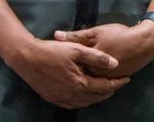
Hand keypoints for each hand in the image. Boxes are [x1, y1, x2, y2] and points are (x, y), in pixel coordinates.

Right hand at [6, 36, 129, 108]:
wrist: (26, 58)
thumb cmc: (53, 51)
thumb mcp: (77, 49)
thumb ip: (97, 57)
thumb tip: (116, 64)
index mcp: (80, 83)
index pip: (104, 87)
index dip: (117, 83)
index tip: (127, 78)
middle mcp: (71, 95)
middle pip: (96, 97)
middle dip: (109, 91)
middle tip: (118, 83)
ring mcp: (60, 98)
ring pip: (85, 103)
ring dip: (97, 97)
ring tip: (105, 88)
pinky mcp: (52, 98)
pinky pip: (72, 104)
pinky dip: (83, 101)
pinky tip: (85, 94)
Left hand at [55, 21, 153, 77]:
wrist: (144, 43)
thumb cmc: (119, 35)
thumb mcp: (97, 31)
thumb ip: (77, 35)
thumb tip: (56, 36)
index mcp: (89, 61)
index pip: (71, 66)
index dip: (65, 63)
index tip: (60, 59)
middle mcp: (96, 73)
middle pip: (80, 76)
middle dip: (73, 72)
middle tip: (68, 67)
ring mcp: (106, 79)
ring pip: (90, 82)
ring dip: (84, 78)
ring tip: (80, 72)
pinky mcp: (114, 81)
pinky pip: (101, 84)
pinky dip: (95, 81)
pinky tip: (93, 76)